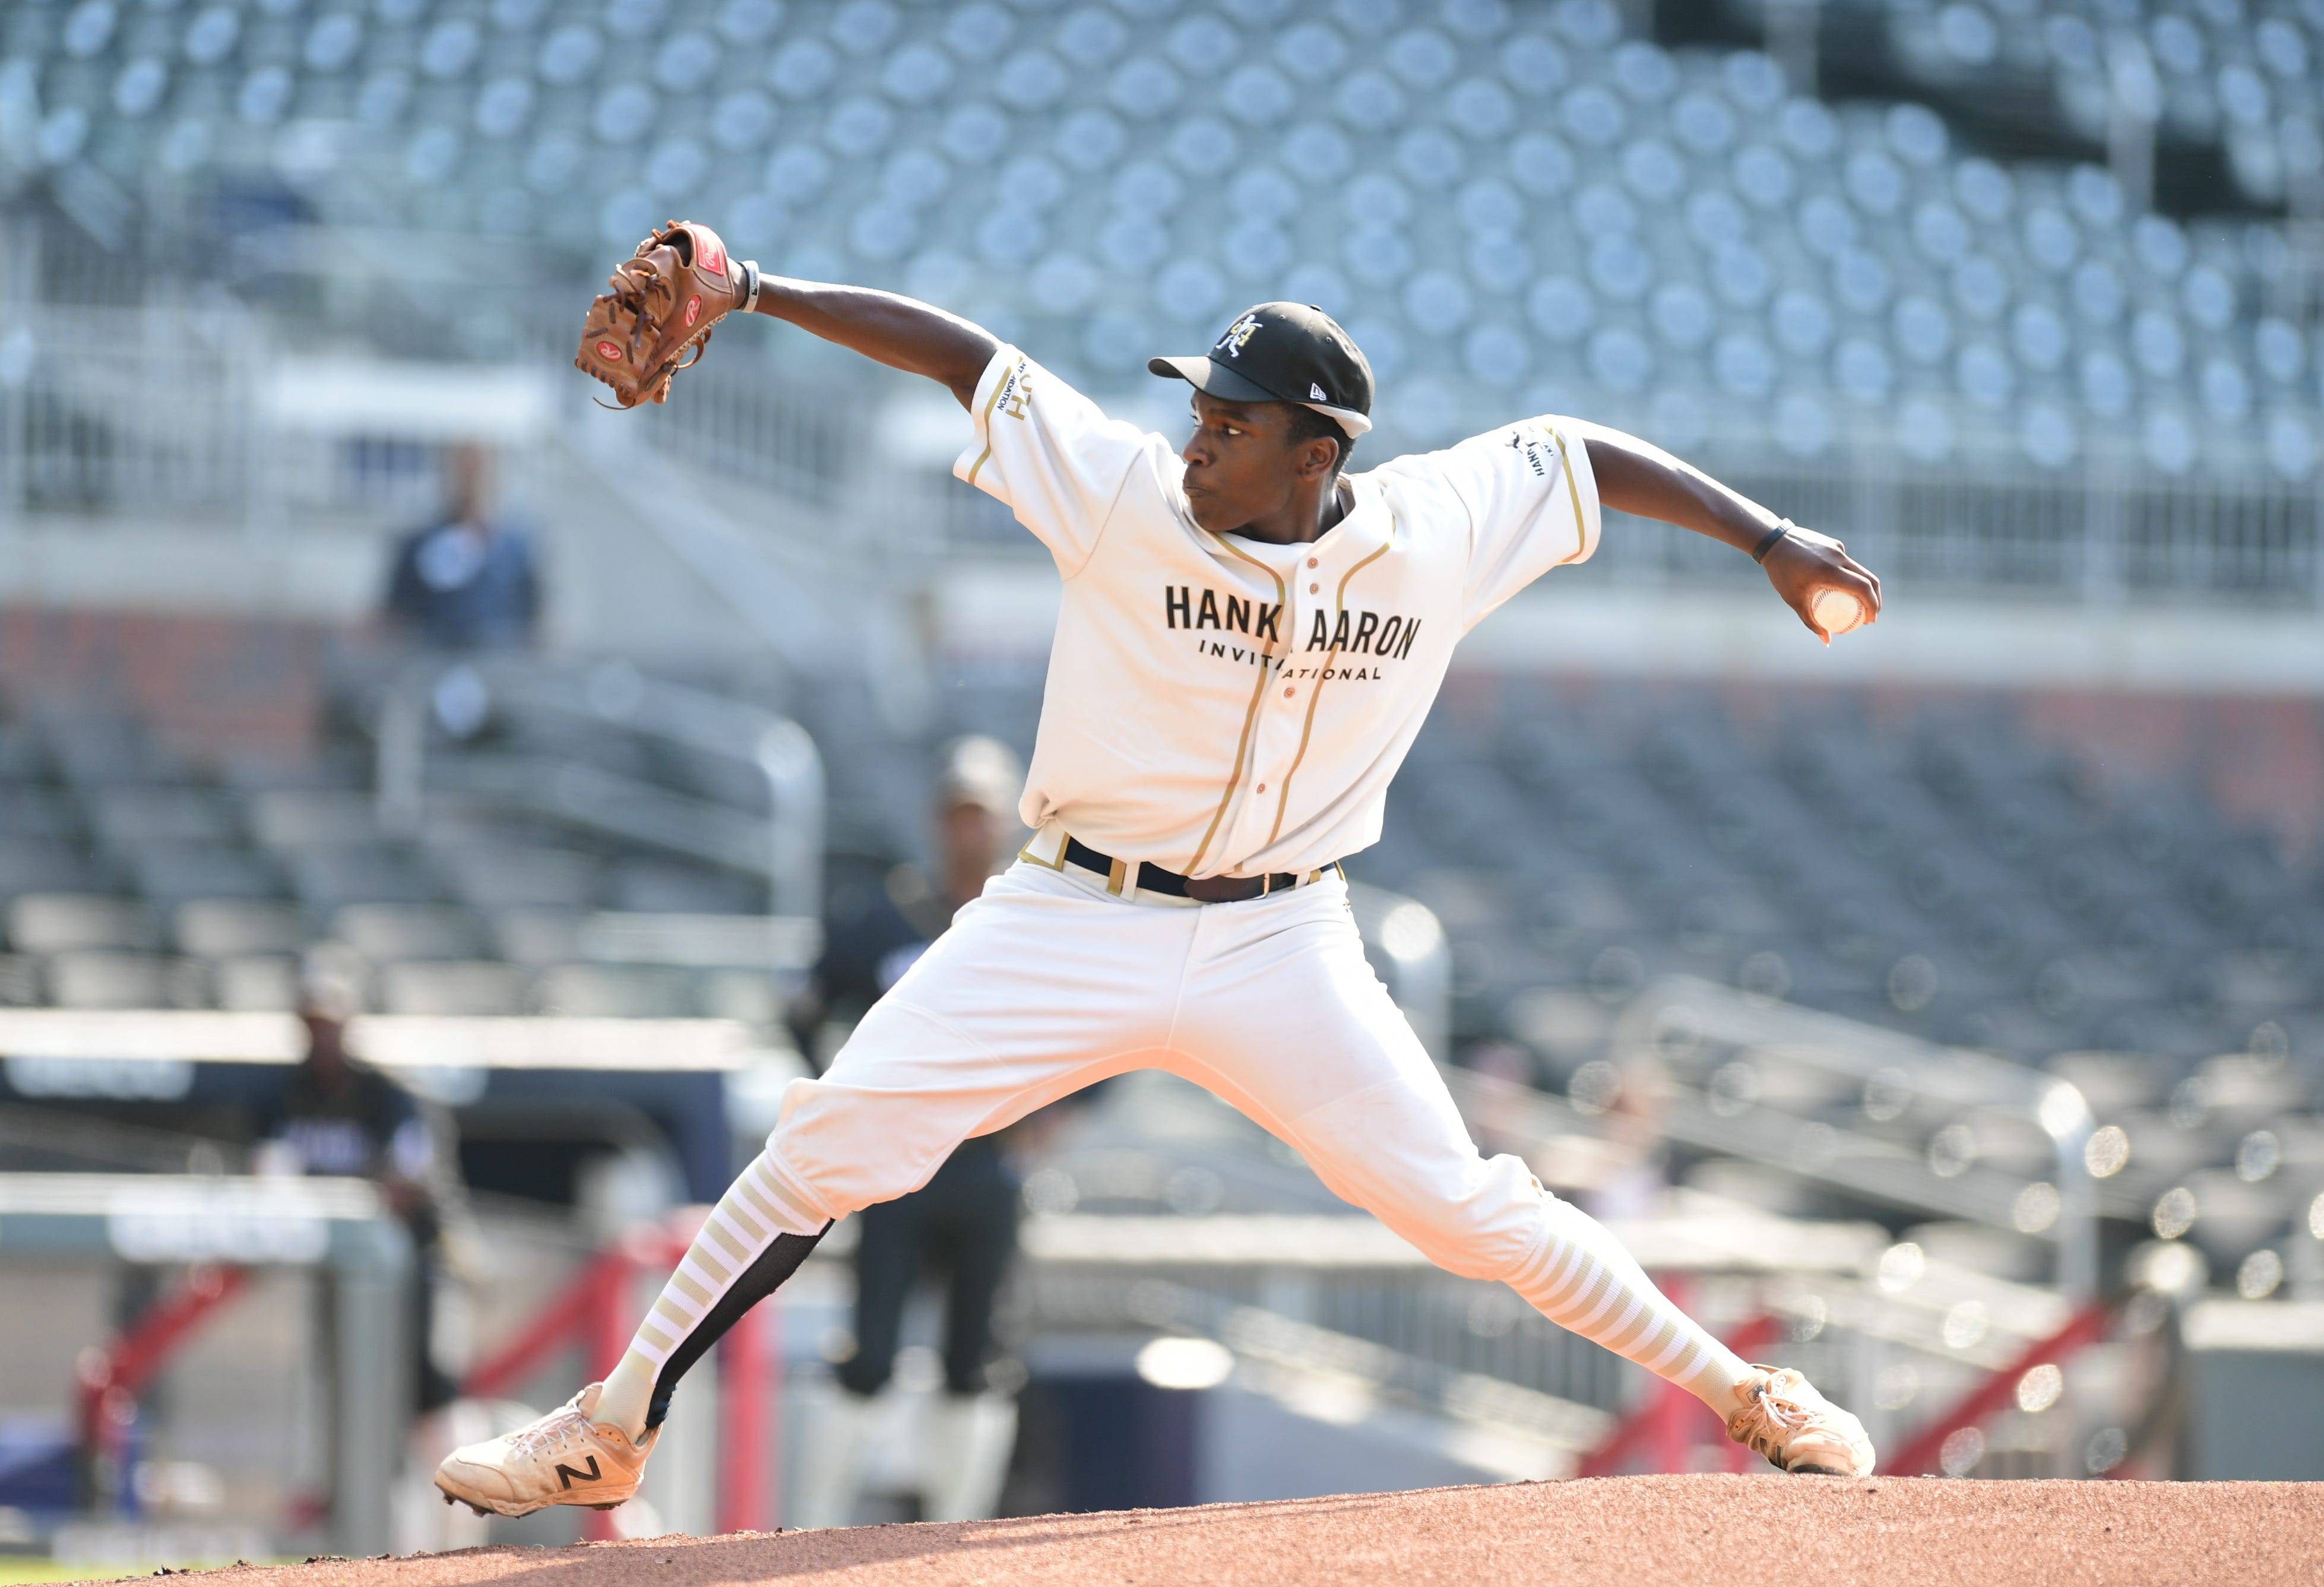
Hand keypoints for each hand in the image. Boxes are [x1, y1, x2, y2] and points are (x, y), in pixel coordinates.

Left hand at [1764, 525, 1880, 643]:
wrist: (1772, 541)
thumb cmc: (1781, 573)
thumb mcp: (1793, 599)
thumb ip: (1810, 621)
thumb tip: (1827, 641)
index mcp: (1830, 571)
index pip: (1863, 587)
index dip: (1872, 604)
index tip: (1870, 620)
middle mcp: (1838, 557)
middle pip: (1869, 579)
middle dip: (1875, 599)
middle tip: (1870, 615)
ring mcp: (1838, 548)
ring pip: (1859, 569)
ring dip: (1864, 587)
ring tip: (1860, 603)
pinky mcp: (1834, 543)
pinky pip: (1846, 562)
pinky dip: (1848, 575)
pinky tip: (1839, 585)